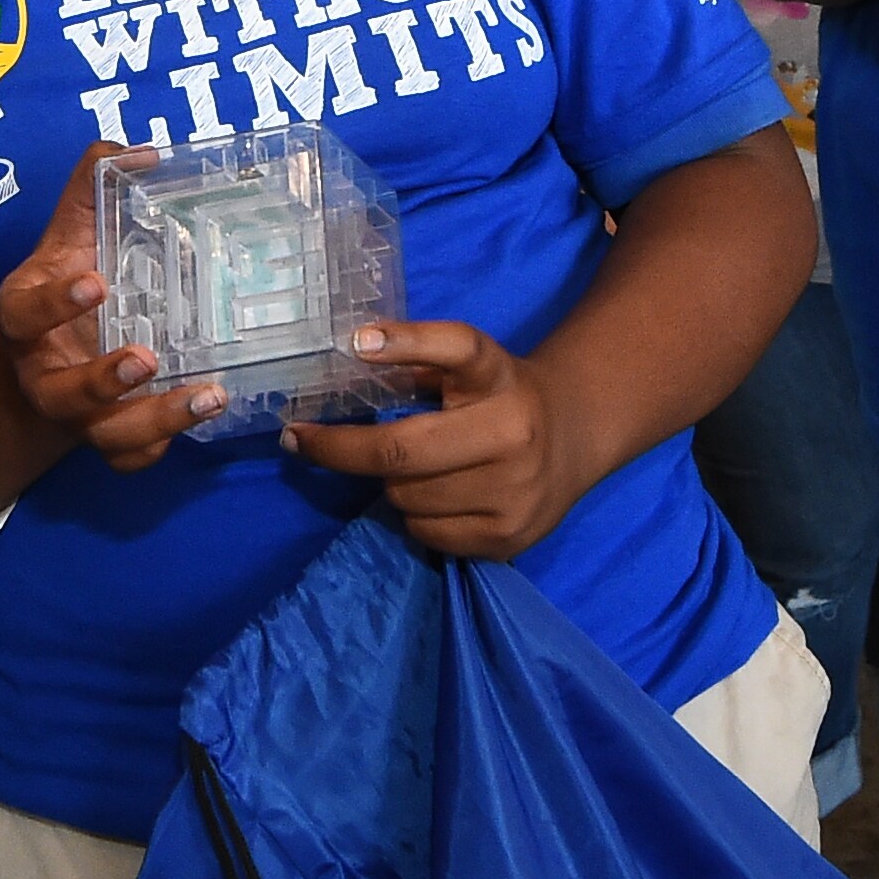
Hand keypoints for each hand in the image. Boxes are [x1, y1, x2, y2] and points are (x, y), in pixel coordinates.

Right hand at [0, 141, 232, 472]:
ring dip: (154, 421)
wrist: (48, 352)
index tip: (95, 283)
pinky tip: (198, 419)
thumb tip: (143, 151)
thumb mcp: (72, 232)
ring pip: (105, 435)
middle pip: (62, 394)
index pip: (23, 316)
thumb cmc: (67, 281)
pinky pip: (128, 459)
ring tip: (208, 395)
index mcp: (23, 318)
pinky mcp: (105, 438)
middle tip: (145, 357)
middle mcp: (43, 373)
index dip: (54, 304)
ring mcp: (75, 414)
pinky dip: (159, 448)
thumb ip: (94, 187)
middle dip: (103, 383)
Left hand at [280, 322, 588, 561]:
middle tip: (301, 441)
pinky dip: (416, 516)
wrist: (577, 438)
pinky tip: (440, 499)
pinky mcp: (509, 536)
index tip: (357, 342)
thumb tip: (340, 366)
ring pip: (405, 497)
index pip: (457, 348)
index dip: (408, 342)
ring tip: (414, 471)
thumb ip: (418, 366)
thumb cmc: (500, 397)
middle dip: (340, 449)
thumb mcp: (473, 368)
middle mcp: (512, 430)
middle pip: (402, 450)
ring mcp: (514, 490)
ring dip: (391, 485)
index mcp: (499, 376)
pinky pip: (425, 532)